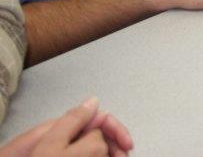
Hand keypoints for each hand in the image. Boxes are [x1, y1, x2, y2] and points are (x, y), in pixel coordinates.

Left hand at [0, 97, 133, 156]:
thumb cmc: (25, 156)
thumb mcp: (48, 141)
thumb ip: (72, 121)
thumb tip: (94, 101)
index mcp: (62, 127)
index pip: (98, 118)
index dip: (115, 129)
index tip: (127, 144)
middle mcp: (66, 138)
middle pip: (101, 135)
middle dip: (116, 144)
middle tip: (124, 156)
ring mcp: (65, 150)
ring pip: (98, 148)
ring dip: (111, 152)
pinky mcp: (64, 154)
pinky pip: (91, 154)